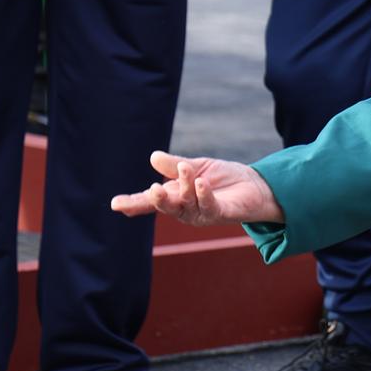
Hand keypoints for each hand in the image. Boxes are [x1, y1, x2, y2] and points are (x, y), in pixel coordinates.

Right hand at [110, 151, 281, 226]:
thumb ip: (174, 165)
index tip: (115, 204)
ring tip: (186, 169)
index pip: (150, 201)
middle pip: (166, 208)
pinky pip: (209, 206)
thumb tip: (153, 157)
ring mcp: (202, 214)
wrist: (254, 185)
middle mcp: (185, 209)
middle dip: (158, 201)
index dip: (133, 203)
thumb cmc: (222, 178)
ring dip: (186, 186)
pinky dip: (204, 194)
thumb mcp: (196, 166)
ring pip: (187, 204)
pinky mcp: (221, 214)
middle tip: (152, 190)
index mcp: (175, 197)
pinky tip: (201, 182)